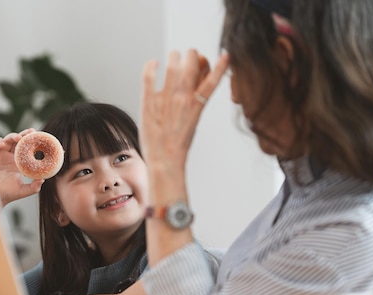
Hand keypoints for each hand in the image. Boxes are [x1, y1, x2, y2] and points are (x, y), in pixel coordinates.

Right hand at [0, 129, 44, 206]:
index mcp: (19, 163)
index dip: (32, 142)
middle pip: (18, 141)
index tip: (40, 138)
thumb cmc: (6, 194)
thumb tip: (43, 180)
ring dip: (13, 136)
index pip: (27, 149)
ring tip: (19, 138)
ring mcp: (0, 154)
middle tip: (32, 132)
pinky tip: (3, 145)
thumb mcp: (22, 190)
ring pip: (8, 140)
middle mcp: (10, 157)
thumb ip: (33, 187)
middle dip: (25, 135)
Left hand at [140, 50, 228, 175]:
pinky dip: (151, 65)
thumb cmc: (180, 143)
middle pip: (192, 64)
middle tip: (189, 55)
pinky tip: (153, 63)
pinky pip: (149, 76)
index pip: (214, 79)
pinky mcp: (148, 102)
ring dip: (174, 56)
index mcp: (197, 105)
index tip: (224, 55)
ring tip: (173, 56)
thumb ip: (197, 101)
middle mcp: (182, 99)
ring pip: (172, 65)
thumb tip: (198, 82)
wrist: (164, 160)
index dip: (220, 65)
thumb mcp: (194, 121)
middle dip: (192, 55)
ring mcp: (165, 99)